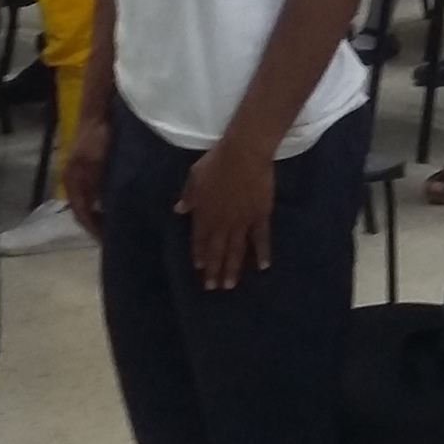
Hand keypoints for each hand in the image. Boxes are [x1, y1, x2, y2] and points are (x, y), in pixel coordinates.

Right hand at [61, 104, 112, 237]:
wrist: (98, 111)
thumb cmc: (97, 138)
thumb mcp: (94, 164)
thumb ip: (95, 187)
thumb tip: (102, 212)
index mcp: (72, 182)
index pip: (80, 213)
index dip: (94, 228)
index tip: (109, 241)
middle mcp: (72, 179)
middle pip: (82, 209)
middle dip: (96, 223)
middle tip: (114, 234)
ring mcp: (78, 172)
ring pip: (87, 200)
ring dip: (99, 211)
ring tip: (116, 221)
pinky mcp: (87, 164)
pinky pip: (92, 189)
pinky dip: (102, 199)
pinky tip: (115, 200)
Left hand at [178, 140, 276, 288]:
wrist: (244, 155)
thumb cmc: (216, 162)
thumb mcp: (195, 177)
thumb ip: (189, 195)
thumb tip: (180, 209)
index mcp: (204, 214)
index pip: (200, 239)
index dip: (199, 254)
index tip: (199, 268)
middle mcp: (222, 223)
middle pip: (217, 250)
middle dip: (214, 270)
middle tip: (212, 287)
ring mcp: (242, 222)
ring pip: (236, 250)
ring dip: (232, 268)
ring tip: (230, 286)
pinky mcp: (260, 216)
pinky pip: (261, 238)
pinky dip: (262, 252)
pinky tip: (263, 266)